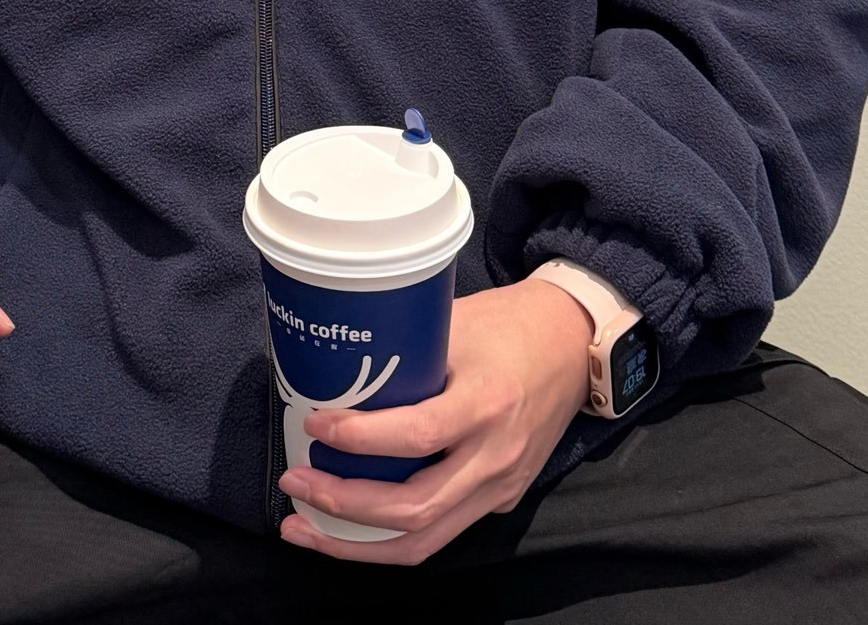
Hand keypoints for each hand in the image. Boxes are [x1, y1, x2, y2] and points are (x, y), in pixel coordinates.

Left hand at [277, 276, 591, 564]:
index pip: (418, 435)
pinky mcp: (502, 499)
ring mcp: (502, 486)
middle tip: (294, 486)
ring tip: (305, 529)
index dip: (361, 439)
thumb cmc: (509, 323)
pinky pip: (442, 531)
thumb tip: (335, 367)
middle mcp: (496, 455)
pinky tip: (349, 528)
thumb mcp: (457, 323)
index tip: (316, 426)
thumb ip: (408, 355)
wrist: (574, 343)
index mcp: (487, 402)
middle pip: (415, 507)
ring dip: (358, 543)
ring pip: (426, 539)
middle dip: (344, 506)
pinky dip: (391, 536)